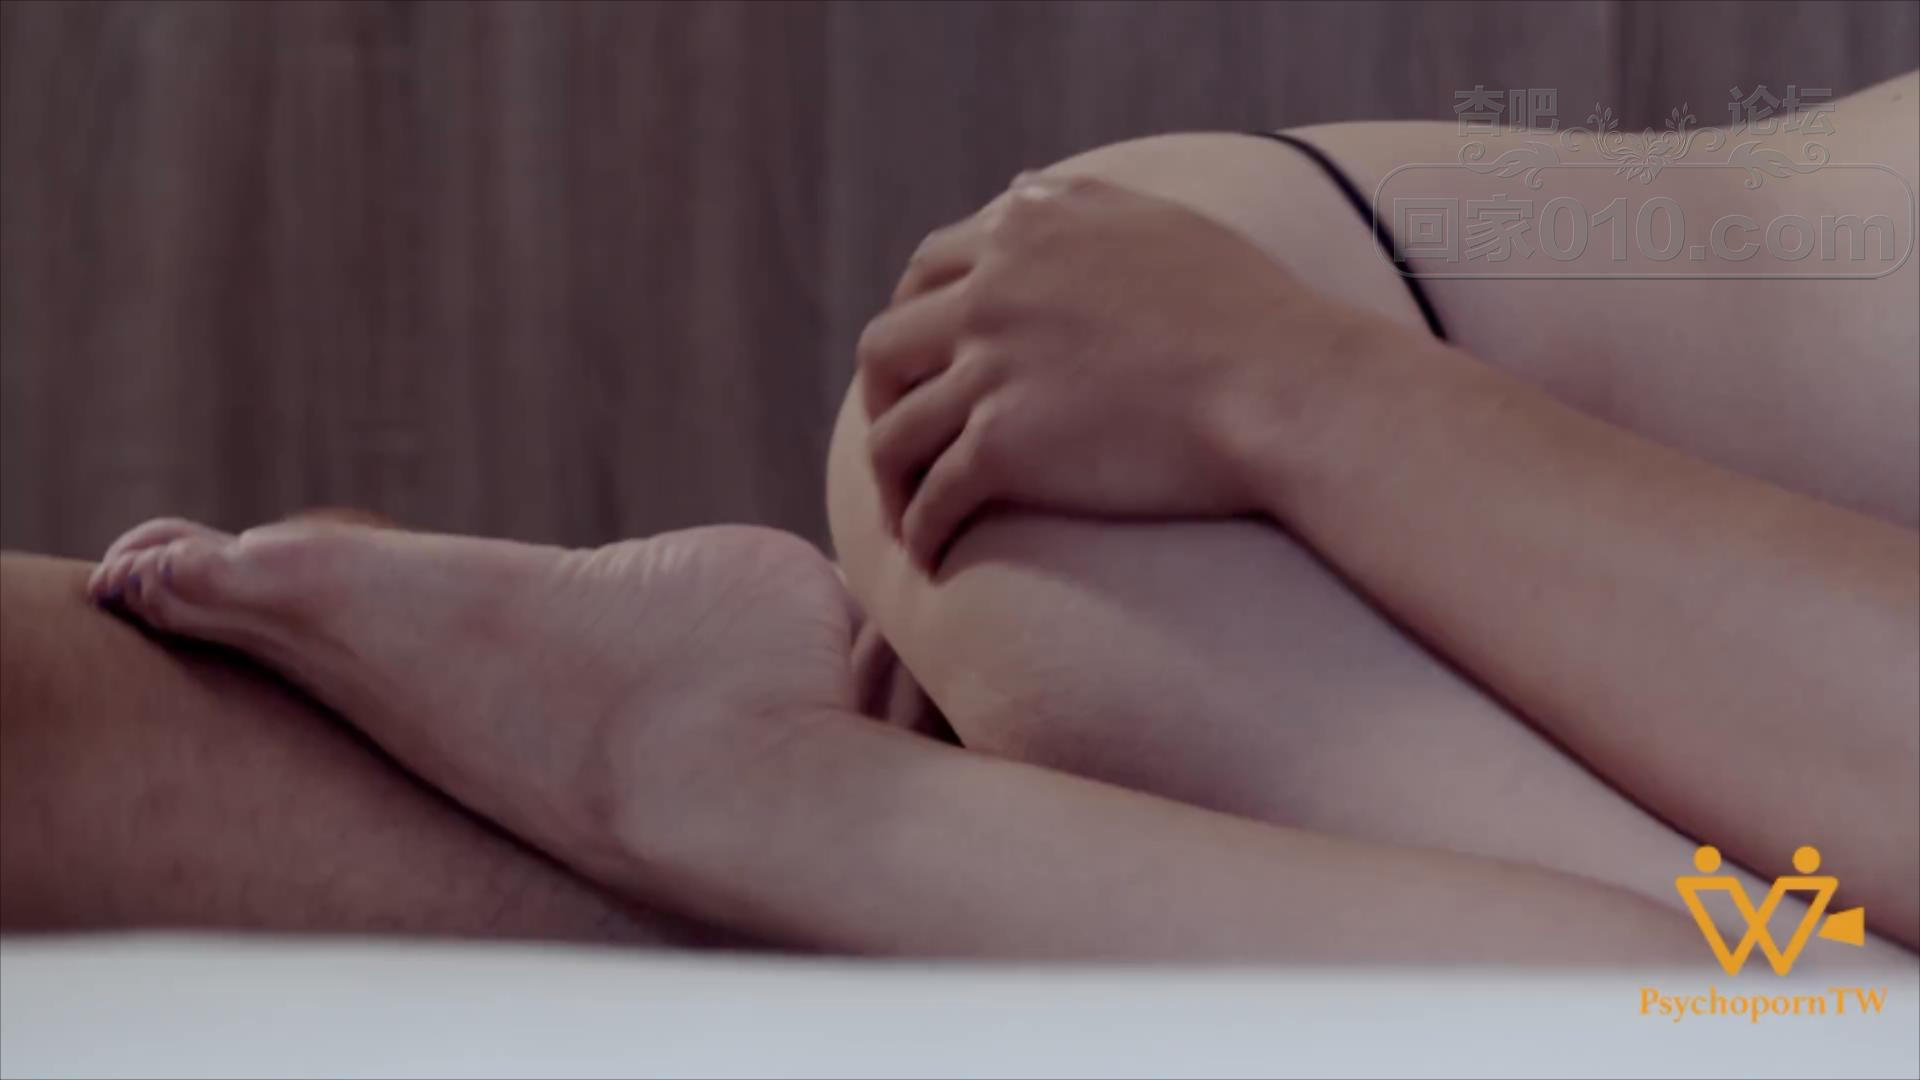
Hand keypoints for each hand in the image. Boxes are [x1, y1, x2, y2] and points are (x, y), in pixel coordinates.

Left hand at [857, 172, 1381, 566]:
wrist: (1288, 385)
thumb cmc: (1250, 311)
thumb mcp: (1157, 220)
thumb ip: (1079, 207)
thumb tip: (1021, 194)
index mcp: (1026, 228)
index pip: (926, 271)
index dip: (912, 319)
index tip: (923, 360)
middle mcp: (993, 288)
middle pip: (886, 346)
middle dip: (880, 398)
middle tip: (897, 433)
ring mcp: (993, 366)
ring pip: (893, 431)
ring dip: (887, 477)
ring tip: (902, 512)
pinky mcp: (1004, 444)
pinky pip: (933, 497)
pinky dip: (919, 530)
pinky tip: (929, 556)